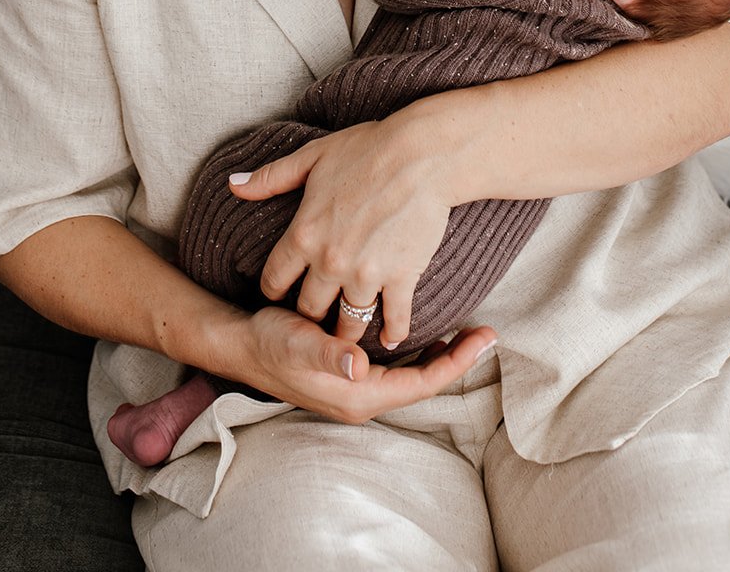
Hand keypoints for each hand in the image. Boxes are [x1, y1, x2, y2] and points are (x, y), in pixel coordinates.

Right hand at [224, 305, 495, 424]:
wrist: (241, 343)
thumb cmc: (270, 341)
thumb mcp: (296, 343)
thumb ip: (327, 354)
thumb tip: (358, 365)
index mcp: (357, 395)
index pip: (421, 385)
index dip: (456, 363)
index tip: (485, 339)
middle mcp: (362, 397)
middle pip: (423, 383)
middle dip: (457, 359)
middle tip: (488, 333)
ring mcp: (357, 388)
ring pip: (412, 375)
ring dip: (441, 355)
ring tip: (467, 332)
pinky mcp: (352, 374)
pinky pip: (398, 367)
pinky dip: (419, 350)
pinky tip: (428, 331)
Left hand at [228, 115, 458, 349]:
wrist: (422, 153)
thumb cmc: (367, 148)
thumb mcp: (312, 157)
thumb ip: (270, 178)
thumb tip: (232, 185)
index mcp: (303, 235)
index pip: (275, 280)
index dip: (274, 289)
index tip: (281, 294)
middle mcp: (330, 263)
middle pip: (309, 309)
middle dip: (310, 314)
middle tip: (316, 317)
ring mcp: (366, 275)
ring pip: (349, 323)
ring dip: (347, 331)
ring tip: (349, 336)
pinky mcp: (401, 278)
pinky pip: (395, 319)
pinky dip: (394, 332)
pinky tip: (392, 338)